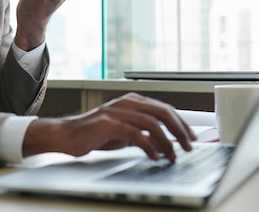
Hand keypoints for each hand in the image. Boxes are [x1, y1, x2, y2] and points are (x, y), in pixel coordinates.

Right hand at [22, 93, 196, 161]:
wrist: (67, 134)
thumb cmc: (94, 133)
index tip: (192, 137)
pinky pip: (134, 134)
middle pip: (161, 112)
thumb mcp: (124, 131)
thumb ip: (142, 132)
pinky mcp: (107, 123)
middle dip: (179, 130)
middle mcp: (126, 103)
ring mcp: (116, 111)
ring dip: (166, 141)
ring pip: (150, 123)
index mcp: (132, 101)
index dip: (181, 123)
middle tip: (188, 146)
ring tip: (173, 155)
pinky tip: (154, 156)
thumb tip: (165, 143)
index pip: (163, 109)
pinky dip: (148, 145)